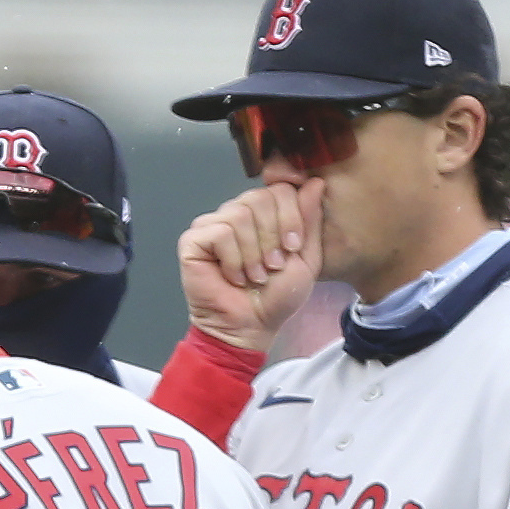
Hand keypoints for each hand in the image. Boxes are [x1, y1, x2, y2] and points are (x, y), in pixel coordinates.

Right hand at [179, 181, 325, 352]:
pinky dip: (233, 259)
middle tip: (273, 266)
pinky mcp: (193, 241)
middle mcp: (236, 213)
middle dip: (272, 236)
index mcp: (263, 214)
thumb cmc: (275, 298)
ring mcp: (212, 225)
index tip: (292, 247)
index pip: (280, 189)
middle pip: (260, 197)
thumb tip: (315, 182)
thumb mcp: (305, 257)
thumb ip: (310, 220)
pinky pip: (220, 233)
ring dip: (253, 253)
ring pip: (240, 214)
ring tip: (254, 276)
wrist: (249, 326)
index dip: (290, 216)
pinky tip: (233, 277)